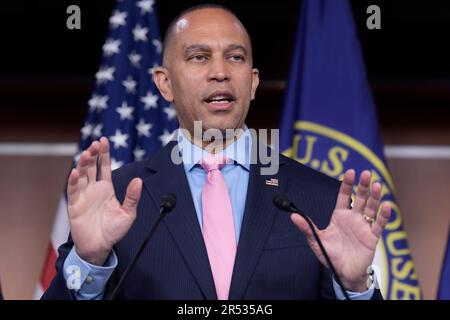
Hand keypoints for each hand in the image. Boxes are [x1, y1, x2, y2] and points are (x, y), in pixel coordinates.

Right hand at [67, 137, 141, 265]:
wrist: (100, 247)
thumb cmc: (114, 231)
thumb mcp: (128, 213)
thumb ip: (132, 197)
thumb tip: (138, 181)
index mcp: (106, 189)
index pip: (104, 167)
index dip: (104, 154)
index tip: (103, 141)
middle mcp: (93, 189)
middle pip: (91, 167)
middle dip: (92, 155)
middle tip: (95, 143)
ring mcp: (83, 196)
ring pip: (81, 176)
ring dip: (82, 164)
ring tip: (86, 153)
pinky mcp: (74, 206)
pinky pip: (73, 191)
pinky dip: (73, 181)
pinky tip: (76, 172)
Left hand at [291, 169, 390, 291]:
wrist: (343, 273)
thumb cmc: (331, 255)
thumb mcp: (316, 240)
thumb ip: (306, 227)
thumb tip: (293, 216)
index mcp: (340, 216)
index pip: (344, 196)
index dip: (347, 184)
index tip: (350, 172)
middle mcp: (353, 218)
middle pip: (360, 198)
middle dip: (363, 185)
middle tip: (366, 173)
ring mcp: (364, 226)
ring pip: (371, 208)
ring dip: (375, 197)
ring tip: (377, 185)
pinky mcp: (372, 237)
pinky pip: (379, 225)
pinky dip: (383, 216)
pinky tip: (386, 206)